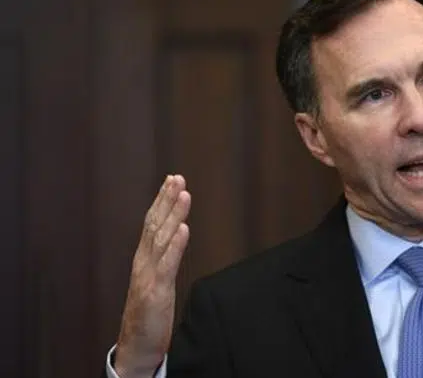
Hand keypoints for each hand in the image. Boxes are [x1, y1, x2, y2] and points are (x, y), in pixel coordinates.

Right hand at [114, 175, 190, 377]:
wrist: (137, 346)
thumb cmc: (149, 314)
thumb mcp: (157, 281)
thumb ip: (164, 258)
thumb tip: (176, 235)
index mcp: (144, 259)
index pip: (153, 223)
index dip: (162, 201)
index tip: (173, 180)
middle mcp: (144, 263)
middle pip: (155, 225)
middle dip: (167, 200)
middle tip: (177, 177)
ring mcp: (149, 276)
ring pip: (161, 239)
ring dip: (173, 215)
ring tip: (184, 194)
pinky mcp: (156, 291)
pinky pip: (167, 265)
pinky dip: (176, 246)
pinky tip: (184, 229)